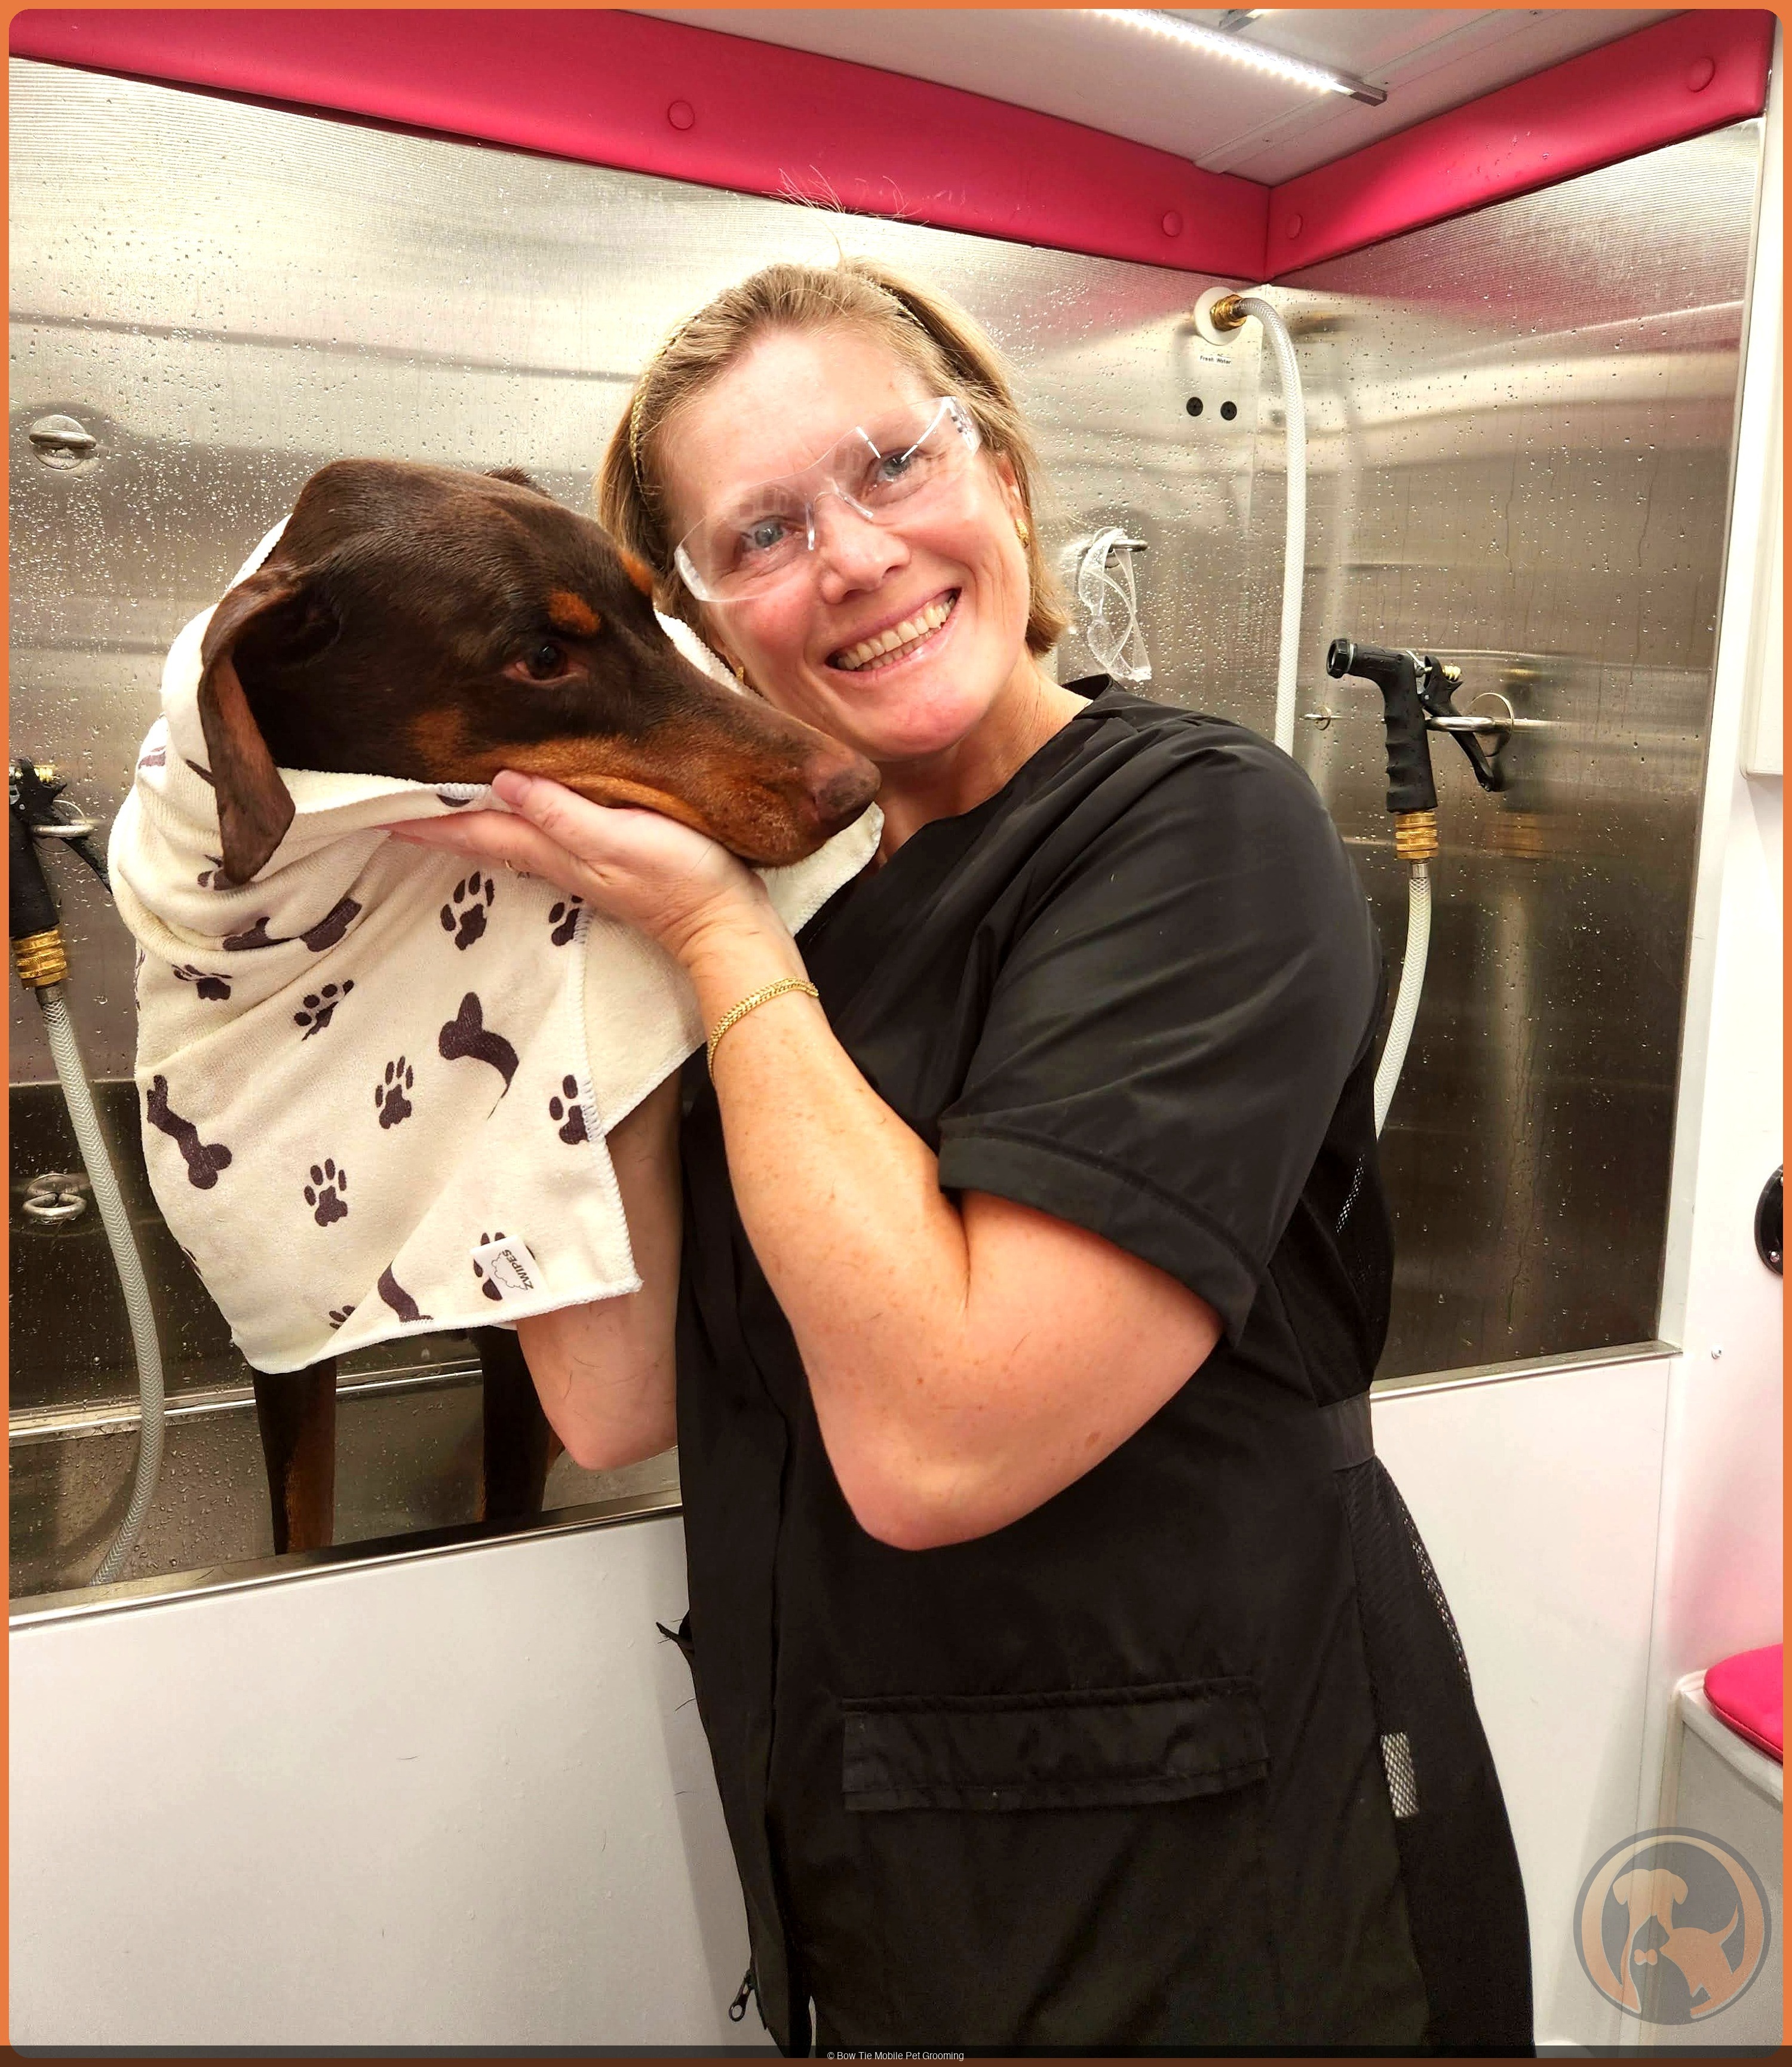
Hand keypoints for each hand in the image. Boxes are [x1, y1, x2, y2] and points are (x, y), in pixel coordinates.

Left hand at [385, 770, 775, 962]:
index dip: (426, 820)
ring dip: (467, 820)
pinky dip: (509, 820)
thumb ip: (563, 812)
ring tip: (431, 803)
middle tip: (386, 801)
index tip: (374, 810)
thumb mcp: (621, 838)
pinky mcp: (603, 858)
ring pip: (505, 835)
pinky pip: (537, 835)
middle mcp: (555, 858)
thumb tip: (502, 781)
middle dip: (435, 819)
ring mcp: (578, 861)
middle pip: (480, 834)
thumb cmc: (680, 878)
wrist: (725, 925)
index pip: (474, 831)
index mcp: (551, 850)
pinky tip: (510, 807)